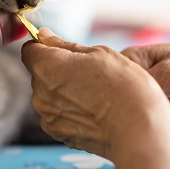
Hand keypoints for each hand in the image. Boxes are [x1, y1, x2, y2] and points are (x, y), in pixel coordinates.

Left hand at [21, 28, 169, 164]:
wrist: (139, 131)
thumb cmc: (123, 88)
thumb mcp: (98, 53)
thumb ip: (64, 44)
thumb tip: (43, 35)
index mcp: (45, 66)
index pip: (30, 49)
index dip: (45, 45)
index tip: (61, 48)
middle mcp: (39, 92)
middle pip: (40, 72)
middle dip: (57, 69)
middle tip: (88, 73)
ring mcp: (47, 115)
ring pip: (49, 94)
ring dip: (63, 90)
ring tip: (94, 94)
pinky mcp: (57, 133)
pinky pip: (57, 113)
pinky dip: (69, 110)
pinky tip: (92, 111)